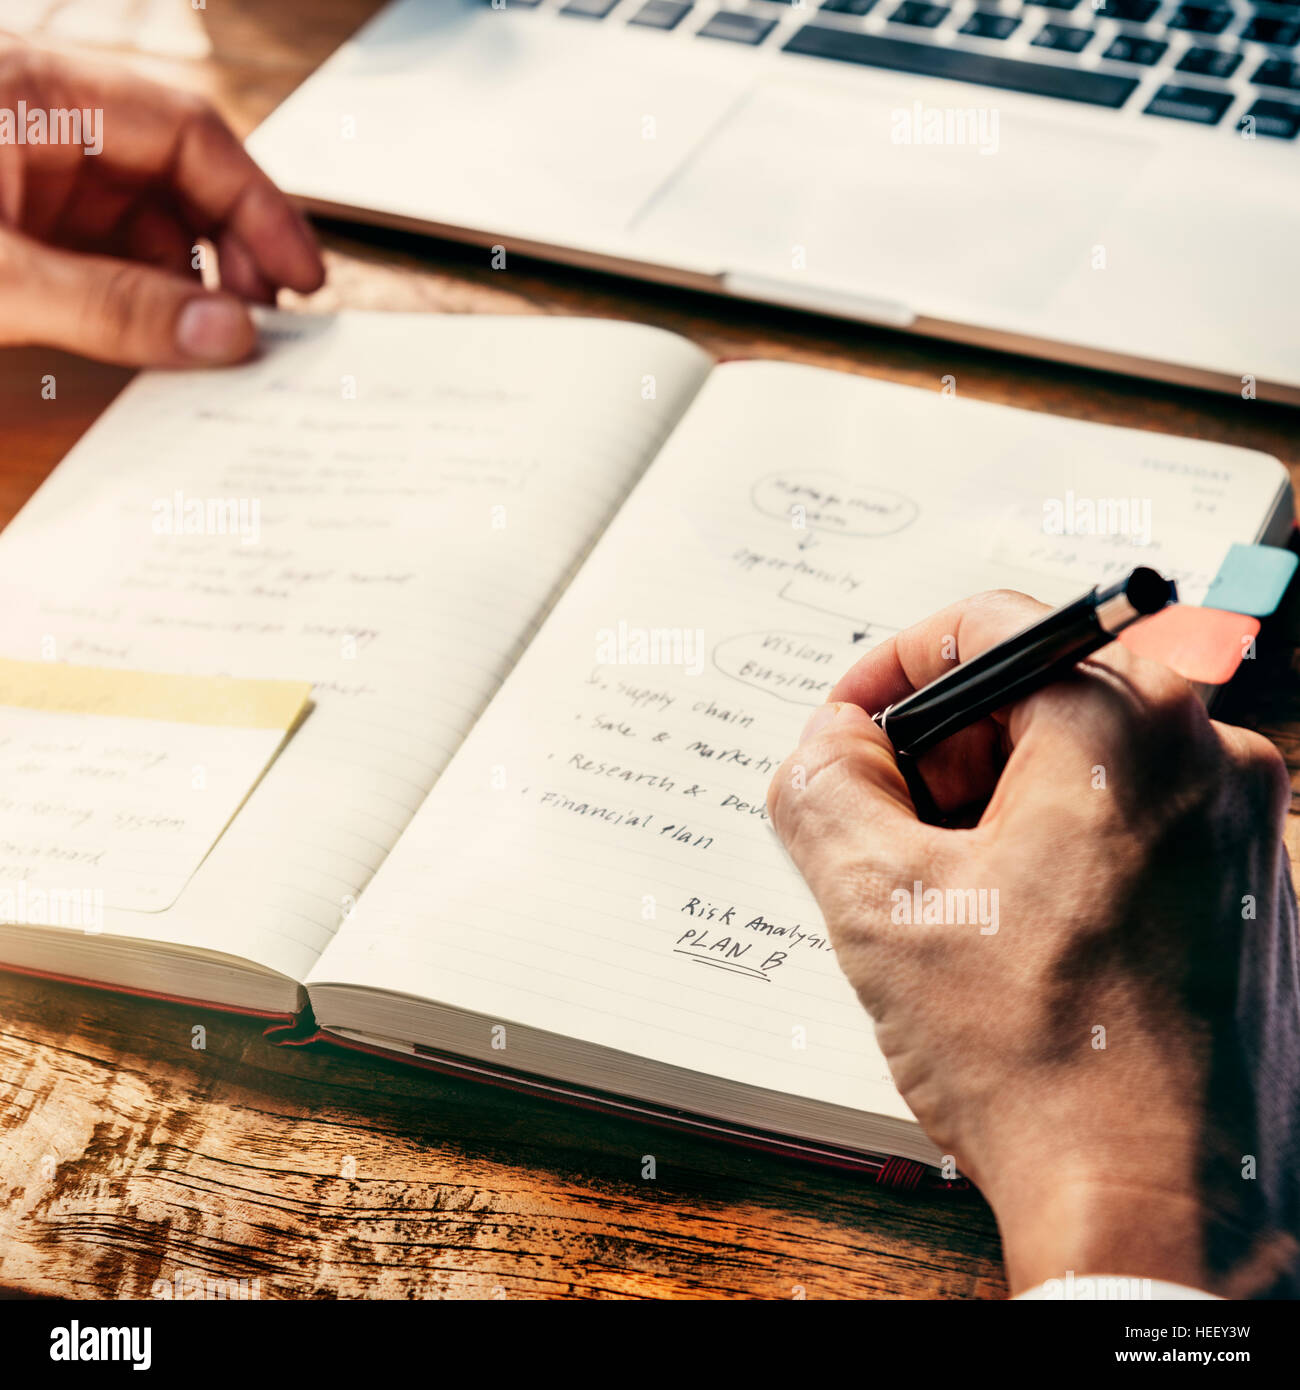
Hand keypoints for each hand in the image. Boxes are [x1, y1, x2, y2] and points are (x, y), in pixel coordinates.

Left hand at [0, 39, 323, 365]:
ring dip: (195, 284)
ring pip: (147, 226)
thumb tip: (226, 335)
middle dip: (234, 250)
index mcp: (34, 94)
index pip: (186, 130)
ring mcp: (29, 181)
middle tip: (266, 321)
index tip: (300, 273)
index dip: (257, 204)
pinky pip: (108, 262)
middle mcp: (41, 130)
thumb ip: (112, 308)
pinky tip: (173, 341)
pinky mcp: (19, 233)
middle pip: (178, 177)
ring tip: (223, 340)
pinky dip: (148, 302)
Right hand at [768, 590, 1299, 1296]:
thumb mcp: (879, 903)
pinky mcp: (1256, 893)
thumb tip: (833, 740)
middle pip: (1040, 696)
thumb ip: (825, 784)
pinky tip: (1022, 940)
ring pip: (1086, 767)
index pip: (987, 625)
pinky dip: (1062, 853)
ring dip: (998, 809)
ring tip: (952, 907)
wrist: (1163, 1212)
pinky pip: (1136, 827)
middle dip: (944, 753)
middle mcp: (1213, 757)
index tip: (849, 731)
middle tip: (888, 832)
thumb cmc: (1041, 1064)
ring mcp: (1248, 830)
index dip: (892, 669)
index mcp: (1127, 727)